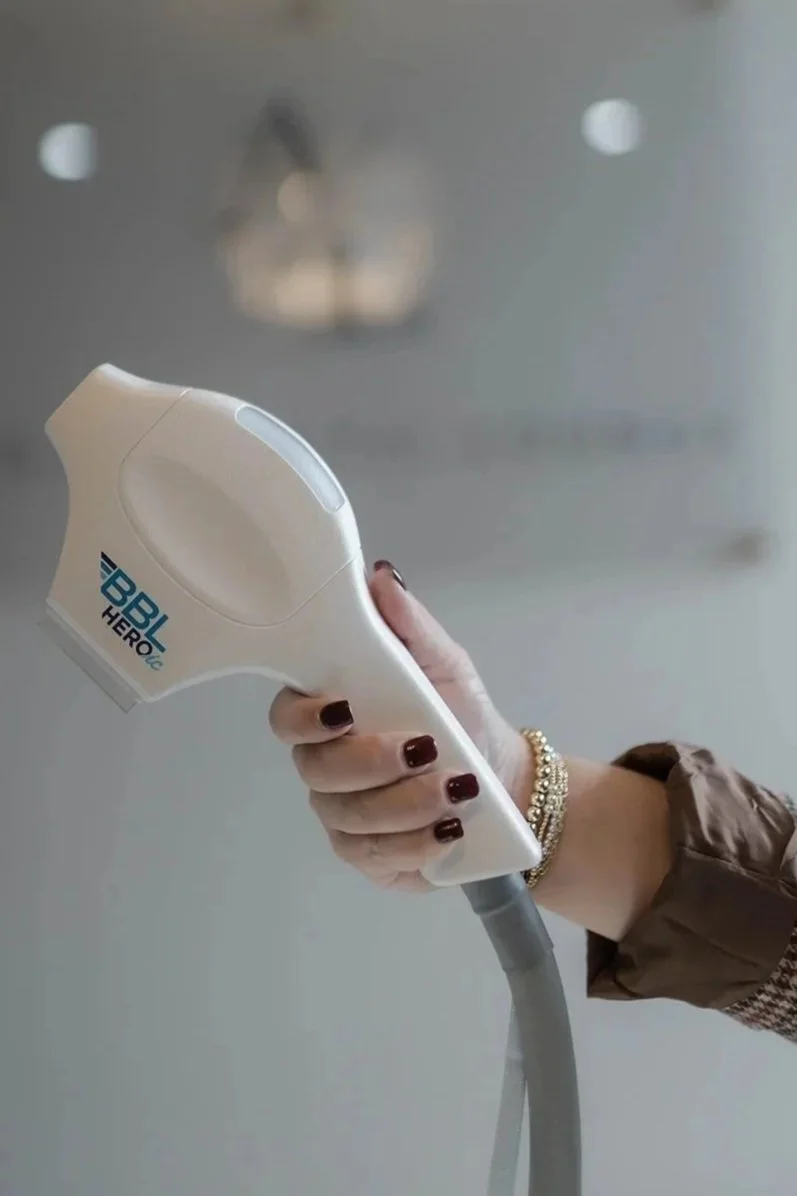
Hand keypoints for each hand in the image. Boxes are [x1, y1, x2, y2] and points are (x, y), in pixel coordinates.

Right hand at [268, 561, 530, 890]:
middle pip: (316, 771)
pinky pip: (375, 856)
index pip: (287, 717)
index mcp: (330, 713)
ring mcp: (342, 814)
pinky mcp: (367, 855)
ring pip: (350, 817)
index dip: (306, 718)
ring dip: (406, 804)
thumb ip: (410, 624)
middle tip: (426, 749)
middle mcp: (325, 765)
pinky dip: (416, 843)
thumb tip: (380, 576)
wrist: (500, 779)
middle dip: (371, 762)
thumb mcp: (444, 662)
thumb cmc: (459, 712)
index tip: (346, 710)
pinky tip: (448, 829)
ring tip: (458, 790)